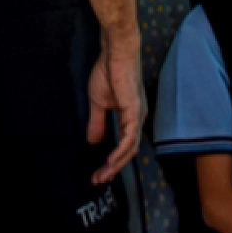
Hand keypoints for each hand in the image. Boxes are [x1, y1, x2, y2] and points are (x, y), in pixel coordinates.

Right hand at [87, 33, 143, 184]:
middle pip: (128, 152)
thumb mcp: (98, 103)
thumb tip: (93, 141)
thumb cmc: (108, 72)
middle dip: (113, 168)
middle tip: (98, 180)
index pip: (123, 146)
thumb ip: (97, 122)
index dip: (111, 162)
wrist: (115, 52)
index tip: (97, 174)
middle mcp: (137, 119)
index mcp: (130, 117)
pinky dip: (121, 151)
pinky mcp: (135, 111)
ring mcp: (138, 115)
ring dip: (116, 164)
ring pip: (130, 148)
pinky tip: (111, 161)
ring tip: (102, 175)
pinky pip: (130, 137)